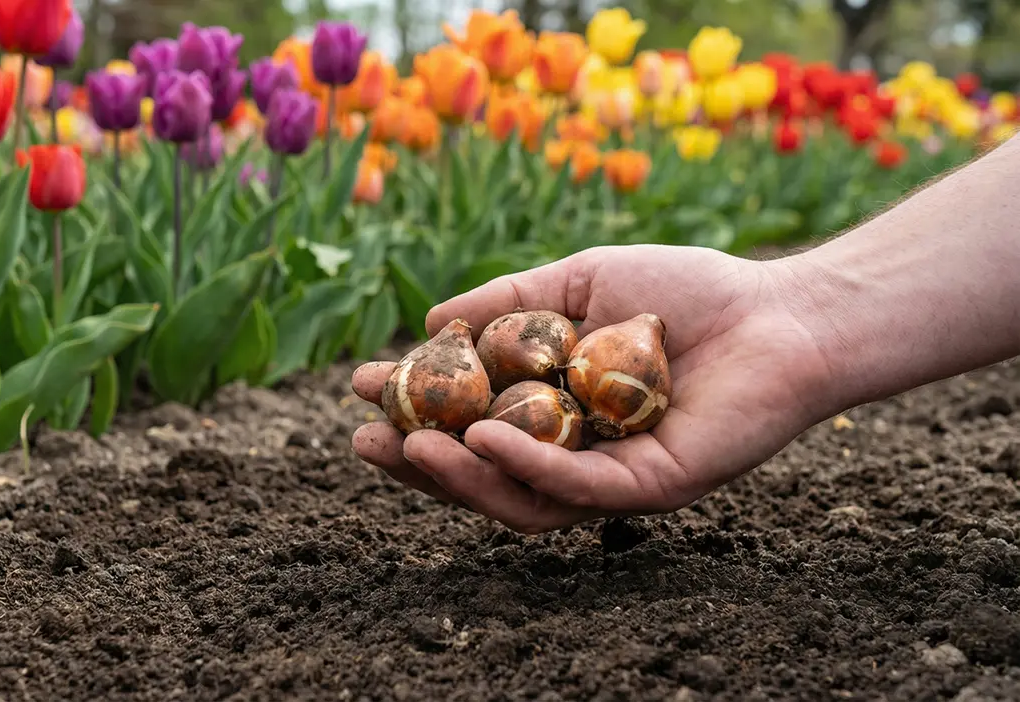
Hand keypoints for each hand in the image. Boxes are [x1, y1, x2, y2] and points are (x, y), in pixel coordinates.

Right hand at [351, 244, 837, 533]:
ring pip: (520, 499)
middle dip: (418, 462)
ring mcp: (612, 479)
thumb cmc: (683, 291)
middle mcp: (577, 455)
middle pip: (484, 476)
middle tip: (364, 438)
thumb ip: (508, 305)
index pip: (470, 423)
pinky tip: (477, 438)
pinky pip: (575, 490)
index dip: (412, 411)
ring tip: (409, 445)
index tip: (359, 388)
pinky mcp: (650, 488)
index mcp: (554, 412)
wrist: (780, 312)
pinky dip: (523, 466)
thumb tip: (431, 324)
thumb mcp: (577, 283)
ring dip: (458, 477)